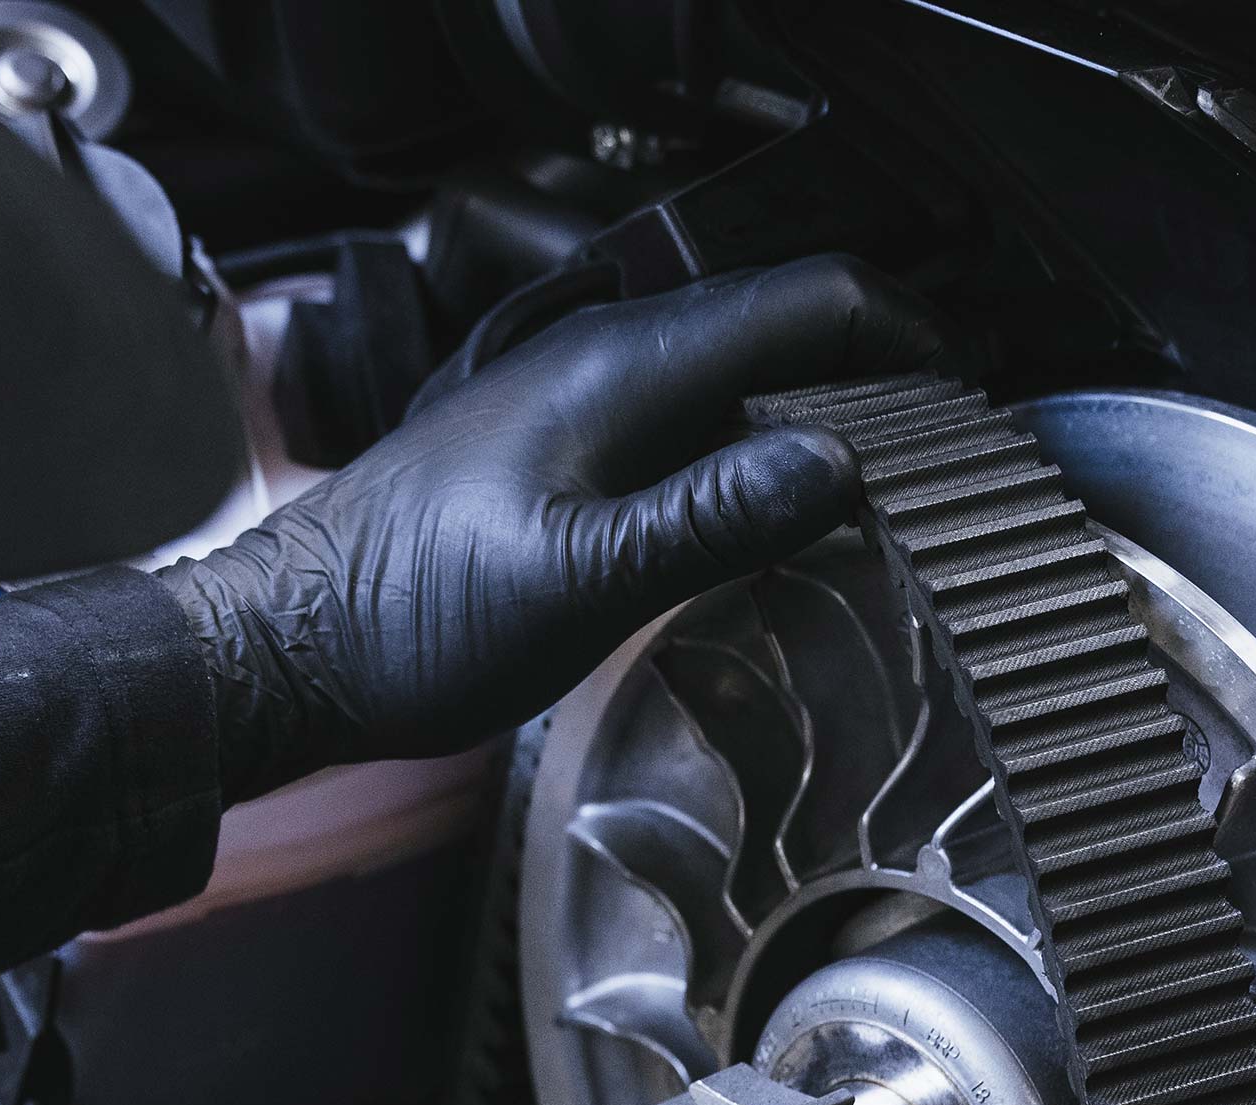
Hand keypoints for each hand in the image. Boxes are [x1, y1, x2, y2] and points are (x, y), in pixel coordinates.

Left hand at [160, 254, 944, 786]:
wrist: (284, 651)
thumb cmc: (400, 618)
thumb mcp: (577, 582)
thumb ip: (710, 520)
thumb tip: (835, 464)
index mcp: (616, 368)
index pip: (808, 301)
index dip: (910, 339)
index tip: (971, 405)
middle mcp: (599, 363)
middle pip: (781, 329)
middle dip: (881, 374)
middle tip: (951, 454)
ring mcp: (576, 403)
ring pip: (736, 378)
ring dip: (818, 414)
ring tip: (885, 487)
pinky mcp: (557, 453)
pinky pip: (688, 426)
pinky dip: (751, 453)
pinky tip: (768, 518)